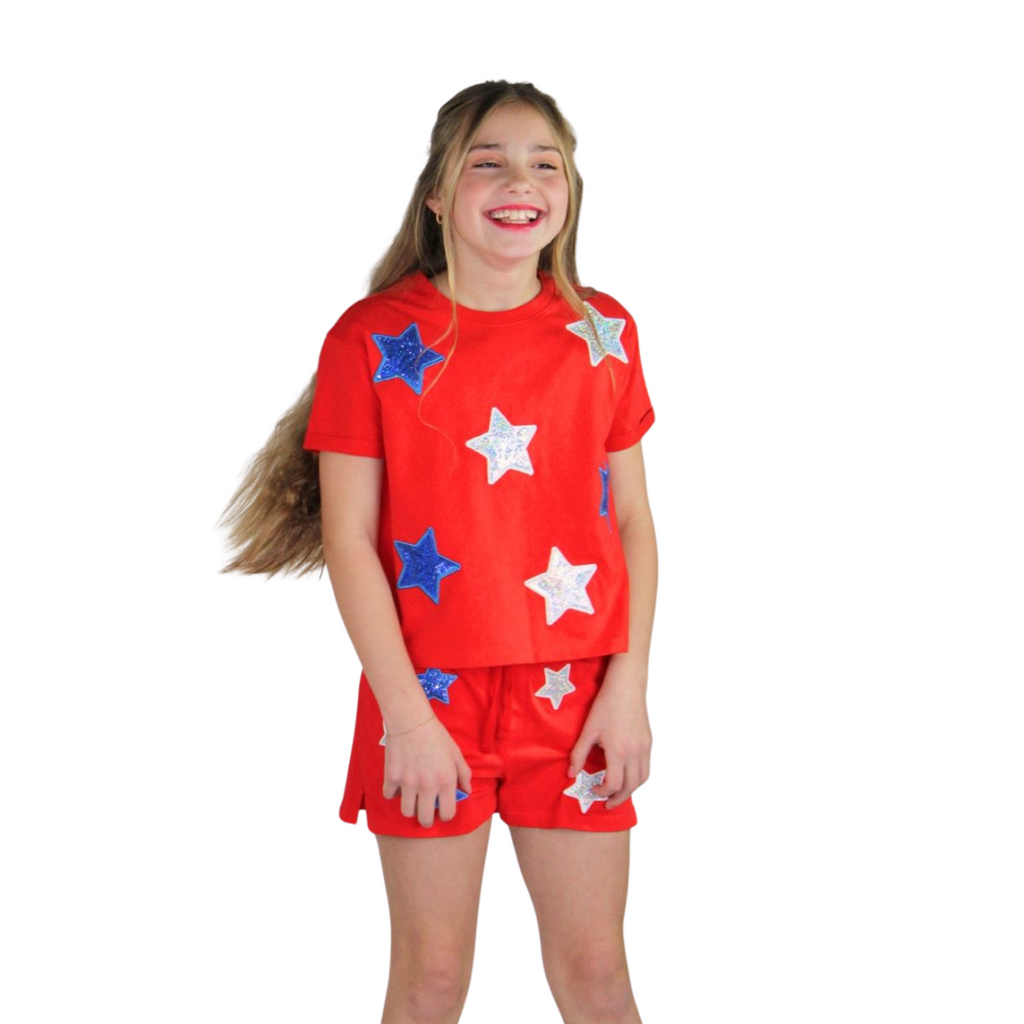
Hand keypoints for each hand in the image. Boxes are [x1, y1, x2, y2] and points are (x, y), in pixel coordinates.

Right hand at [382, 715, 472, 827]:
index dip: (445, 814)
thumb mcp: (456, 753)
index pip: (447, 814)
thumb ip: (464, 774)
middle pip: (424, 820)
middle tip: (425, 809)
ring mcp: (408, 783)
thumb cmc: (436, 736)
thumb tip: (467, 791)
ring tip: (412, 795)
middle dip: (426, 818)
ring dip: (409, 806)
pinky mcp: (392, 777)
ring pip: (406, 812)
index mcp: (446, 781)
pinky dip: (393, 792)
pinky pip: (389, 796)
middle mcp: (427, 786)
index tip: (441, 809)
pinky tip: (398, 782)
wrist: (411, 721)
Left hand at [567, 667, 651, 809]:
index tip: (593, 790)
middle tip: (607, 804)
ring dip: (630, 790)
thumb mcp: (588, 730)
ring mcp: (644, 748)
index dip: (602, 792)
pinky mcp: (649, 742)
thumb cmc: (605, 706)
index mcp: (618, 751)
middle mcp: (635, 752)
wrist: (626, 687)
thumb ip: (578, 754)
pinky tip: (627, 775)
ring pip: (642, 779)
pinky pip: (646, 767)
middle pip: (630, 787)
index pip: (614, 784)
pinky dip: (638, 778)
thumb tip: (571, 774)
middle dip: (618, 798)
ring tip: (619, 794)